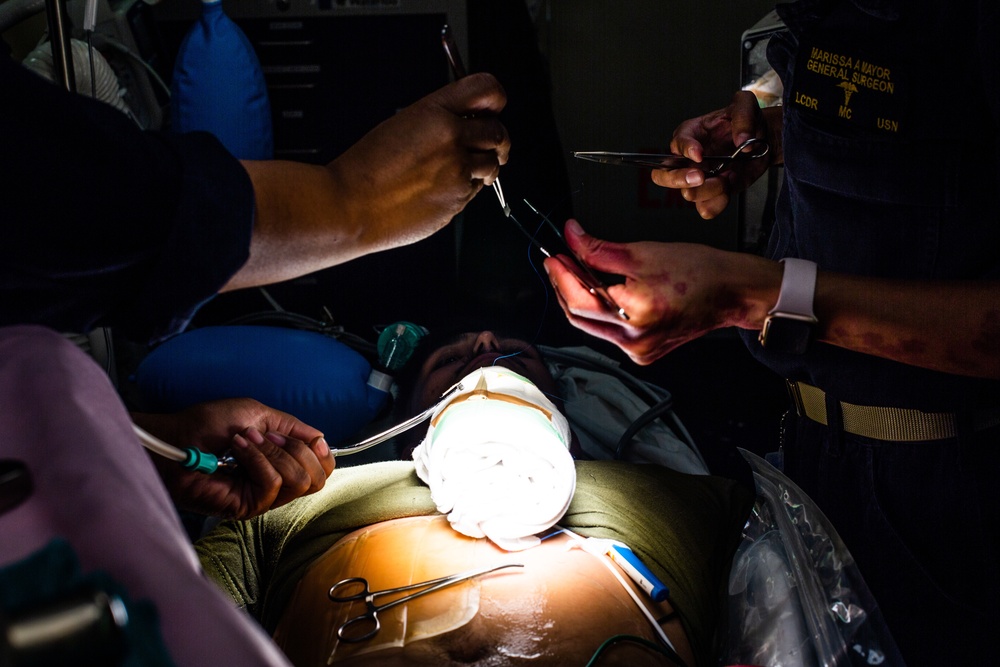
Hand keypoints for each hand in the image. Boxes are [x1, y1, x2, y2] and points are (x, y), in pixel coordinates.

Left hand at [133, 398, 333, 519]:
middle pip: (318, 479)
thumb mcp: (258, 414)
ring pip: (299, 481)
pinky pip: (272, 484)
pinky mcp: (248, 506)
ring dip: (273, 452)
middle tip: (268, 436)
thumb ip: (293, 427)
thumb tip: (320, 438)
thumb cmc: (207, 425)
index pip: (322, 469)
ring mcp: (263, 497)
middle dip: (298, 450)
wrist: (176, 439)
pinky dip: (258, 460)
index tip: (307, 437)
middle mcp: (276, 483)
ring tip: (244, 441)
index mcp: (282, 462)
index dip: (321, 452)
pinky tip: (236, 452)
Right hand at [232, 72, 510, 288]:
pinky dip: (467, 188)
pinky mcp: (457, 200)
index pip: (486, 89)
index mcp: (435, 112)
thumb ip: (438, 120)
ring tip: (460, 169)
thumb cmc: (366, 169)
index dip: (495, 98)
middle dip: (495, 139)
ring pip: (492, 165)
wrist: (351, 206)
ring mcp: (457, 171)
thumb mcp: (401, 125)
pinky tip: (442, 188)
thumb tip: (467, 122)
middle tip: (486, 144)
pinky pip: (476, 190)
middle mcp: (452, 139)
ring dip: (484, 166)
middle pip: (498, 132)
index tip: (494, 107)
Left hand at [544, 219, 778, 364]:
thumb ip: (599, 249)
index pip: (580, 299)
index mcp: (636, 314)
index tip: (553, 256)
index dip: (561, 276)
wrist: (730, 292)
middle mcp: (635, 340)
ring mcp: (639, 350)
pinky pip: (609, 331)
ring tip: (578, 270)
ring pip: (593, 325)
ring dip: (581, 298)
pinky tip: (599, 290)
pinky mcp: (643, 352)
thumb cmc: (698, 270)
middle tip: (560, 261)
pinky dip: (601, 310)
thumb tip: (571, 237)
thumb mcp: (643, 252)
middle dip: (566, 287)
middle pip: (581, 316)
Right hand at [651, 91, 779, 218]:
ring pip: (687, 194)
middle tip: (700, 176)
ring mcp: (699, 178)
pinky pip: (706, 208)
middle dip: (678, 179)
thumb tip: (742, 140)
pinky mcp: (713, 193)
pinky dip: (718, 203)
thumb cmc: (748, 121)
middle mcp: (689, 159)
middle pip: (663, 175)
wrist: (765, 140)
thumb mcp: (746, 106)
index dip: (685, 150)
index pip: (677, 143)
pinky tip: (729, 187)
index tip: (699, 154)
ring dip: (708, 190)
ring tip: (726, 178)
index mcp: (691, 134)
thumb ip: (744, 117)